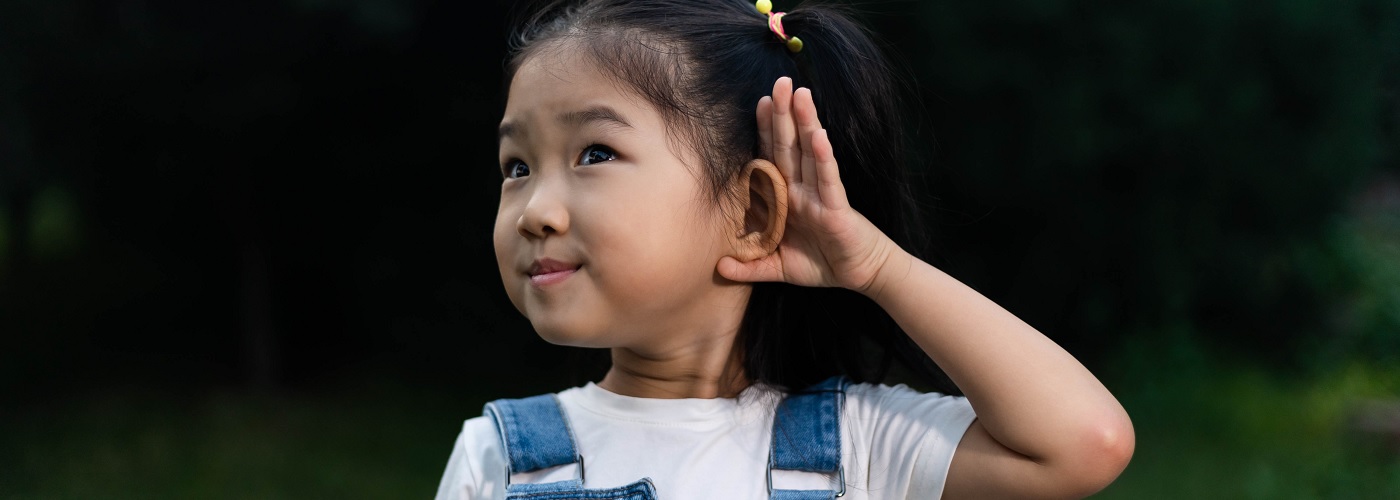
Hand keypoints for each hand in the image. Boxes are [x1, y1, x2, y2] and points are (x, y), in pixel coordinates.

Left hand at [717, 77, 902, 293]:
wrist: (860, 276)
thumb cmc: (821, 264)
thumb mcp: (778, 267)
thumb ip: (750, 266)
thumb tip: (719, 267)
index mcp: (787, 197)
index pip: (773, 157)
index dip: (766, 130)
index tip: (759, 103)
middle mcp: (802, 189)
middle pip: (789, 145)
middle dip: (783, 114)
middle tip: (779, 82)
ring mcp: (819, 195)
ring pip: (809, 153)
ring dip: (805, 123)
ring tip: (800, 94)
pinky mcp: (836, 208)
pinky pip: (828, 179)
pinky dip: (823, 157)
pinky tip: (819, 135)